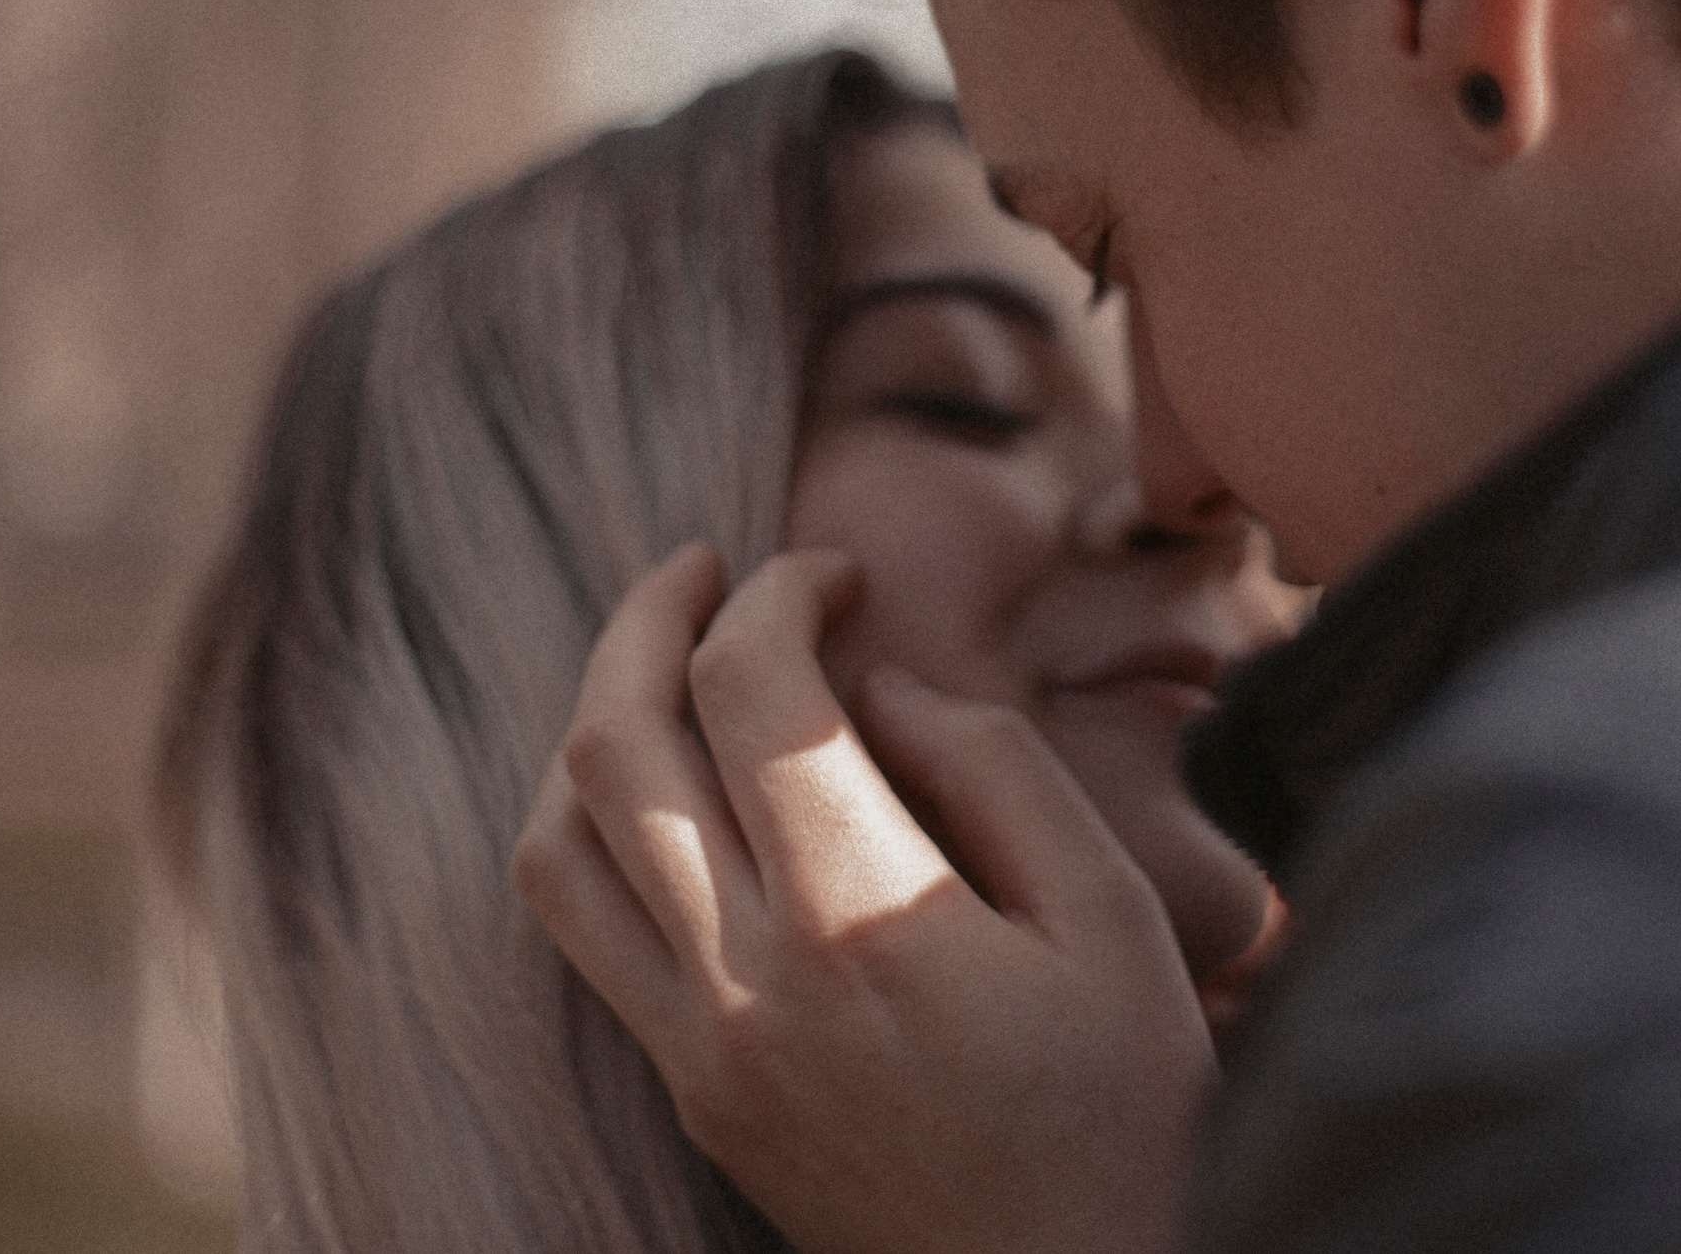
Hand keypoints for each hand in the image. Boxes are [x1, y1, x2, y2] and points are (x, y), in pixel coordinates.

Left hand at [511, 543, 1216, 1253]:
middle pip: (613, 746)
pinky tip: (664, 793)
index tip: (841, 575)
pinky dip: (592, 828)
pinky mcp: (692, 1095)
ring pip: (558, 846)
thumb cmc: (1123, 1116)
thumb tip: (882, 686)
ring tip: (664, 665)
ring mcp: (701, 1050)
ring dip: (591, 724)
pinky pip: (583, 933)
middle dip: (648, 618)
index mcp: (868, 923)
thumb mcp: (1115, 925)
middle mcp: (750, 984)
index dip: (783, 593)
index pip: (753, 691)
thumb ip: (998, 773)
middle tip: (709, 565)